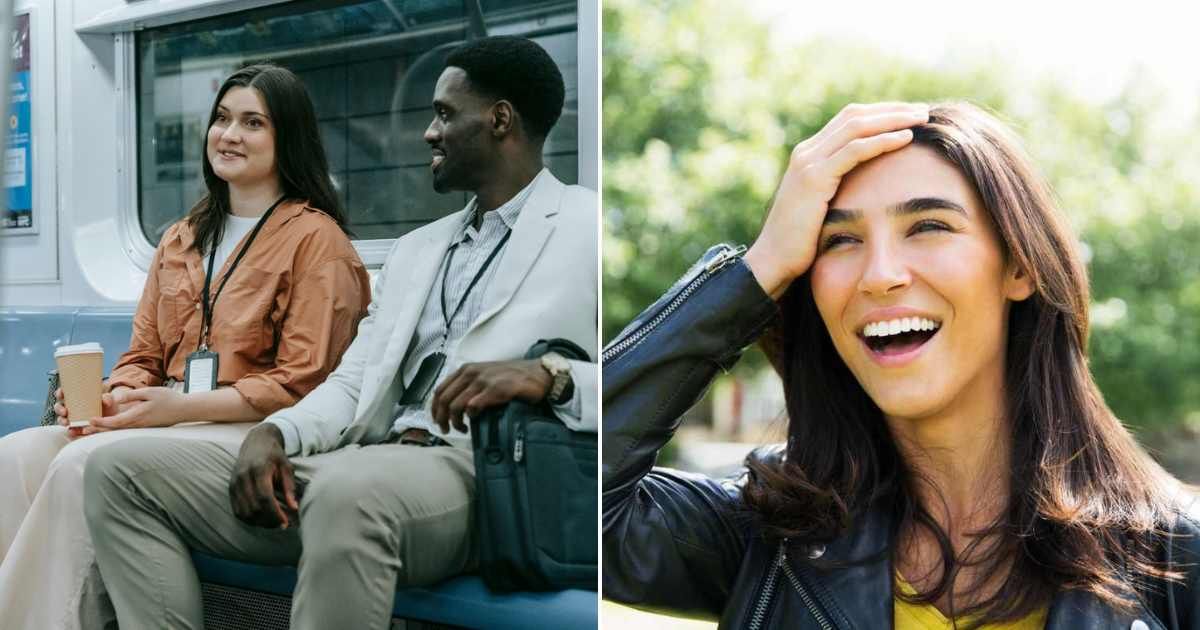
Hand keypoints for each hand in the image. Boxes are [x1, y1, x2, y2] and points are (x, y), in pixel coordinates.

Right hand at [57, 386, 129, 437]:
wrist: (113, 417)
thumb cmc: (107, 404)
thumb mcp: (107, 399)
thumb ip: (107, 398)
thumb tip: (106, 401)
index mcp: (75, 397)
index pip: (63, 393)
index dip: (59, 393)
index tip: (61, 394)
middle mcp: (71, 407)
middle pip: (59, 407)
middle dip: (59, 409)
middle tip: (65, 411)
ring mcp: (72, 418)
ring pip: (62, 419)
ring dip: (62, 421)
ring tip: (67, 423)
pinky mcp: (77, 428)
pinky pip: (70, 430)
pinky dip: (70, 431)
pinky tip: (72, 431)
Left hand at [84, 386, 183, 433]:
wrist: (184, 409)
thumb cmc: (168, 399)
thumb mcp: (149, 392)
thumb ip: (132, 396)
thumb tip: (116, 398)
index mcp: (137, 416)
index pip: (115, 422)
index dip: (101, 422)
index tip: (89, 420)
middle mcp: (137, 424)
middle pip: (113, 430)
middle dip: (97, 430)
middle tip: (82, 430)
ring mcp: (141, 427)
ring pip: (118, 431)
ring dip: (103, 431)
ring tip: (89, 431)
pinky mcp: (144, 427)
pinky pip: (125, 430)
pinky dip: (114, 430)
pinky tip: (107, 428)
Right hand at [229, 423, 297, 528]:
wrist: (256, 442)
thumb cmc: (274, 455)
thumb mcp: (286, 467)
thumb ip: (289, 487)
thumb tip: (294, 508)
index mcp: (258, 469)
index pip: (264, 497)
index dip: (274, 513)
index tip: (285, 522)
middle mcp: (243, 477)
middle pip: (253, 507)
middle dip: (268, 520)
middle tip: (281, 524)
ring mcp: (234, 483)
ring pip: (244, 512)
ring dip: (259, 522)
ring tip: (273, 523)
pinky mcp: (230, 488)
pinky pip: (237, 510)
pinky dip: (249, 519)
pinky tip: (261, 520)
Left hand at [431, 359, 552, 432]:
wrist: (539, 374)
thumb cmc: (514, 377)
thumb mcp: (486, 376)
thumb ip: (470, 386)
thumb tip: (455, 406)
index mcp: (466, 369)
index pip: (440, 390)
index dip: (434, 409)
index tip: (437, 421)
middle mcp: (471, 373)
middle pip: (444, 399)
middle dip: (441, 419)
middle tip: (447, 430)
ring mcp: (483, 380)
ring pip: (455, 405)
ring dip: (455, 421)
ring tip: (462, 428)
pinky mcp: (495, 390)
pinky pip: (473, 406)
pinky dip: (471, 416)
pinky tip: (475, 420)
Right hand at [744, 102, 929, 297]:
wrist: (773, 260)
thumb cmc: (801, 242)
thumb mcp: (822, 206)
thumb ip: (839, 189)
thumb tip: (869, 187)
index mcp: (809, 155)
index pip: (849, 120)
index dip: (881, 113)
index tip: (910, 116)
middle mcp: (806, 151)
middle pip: (855, 115)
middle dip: (891, 110)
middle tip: (922, 110)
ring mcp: (808, 162)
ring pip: (856, 126)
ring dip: (893, 119)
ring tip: (921, 118)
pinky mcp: (814, 178)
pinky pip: (854, 150)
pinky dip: (882, 141)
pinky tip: (905, 138)